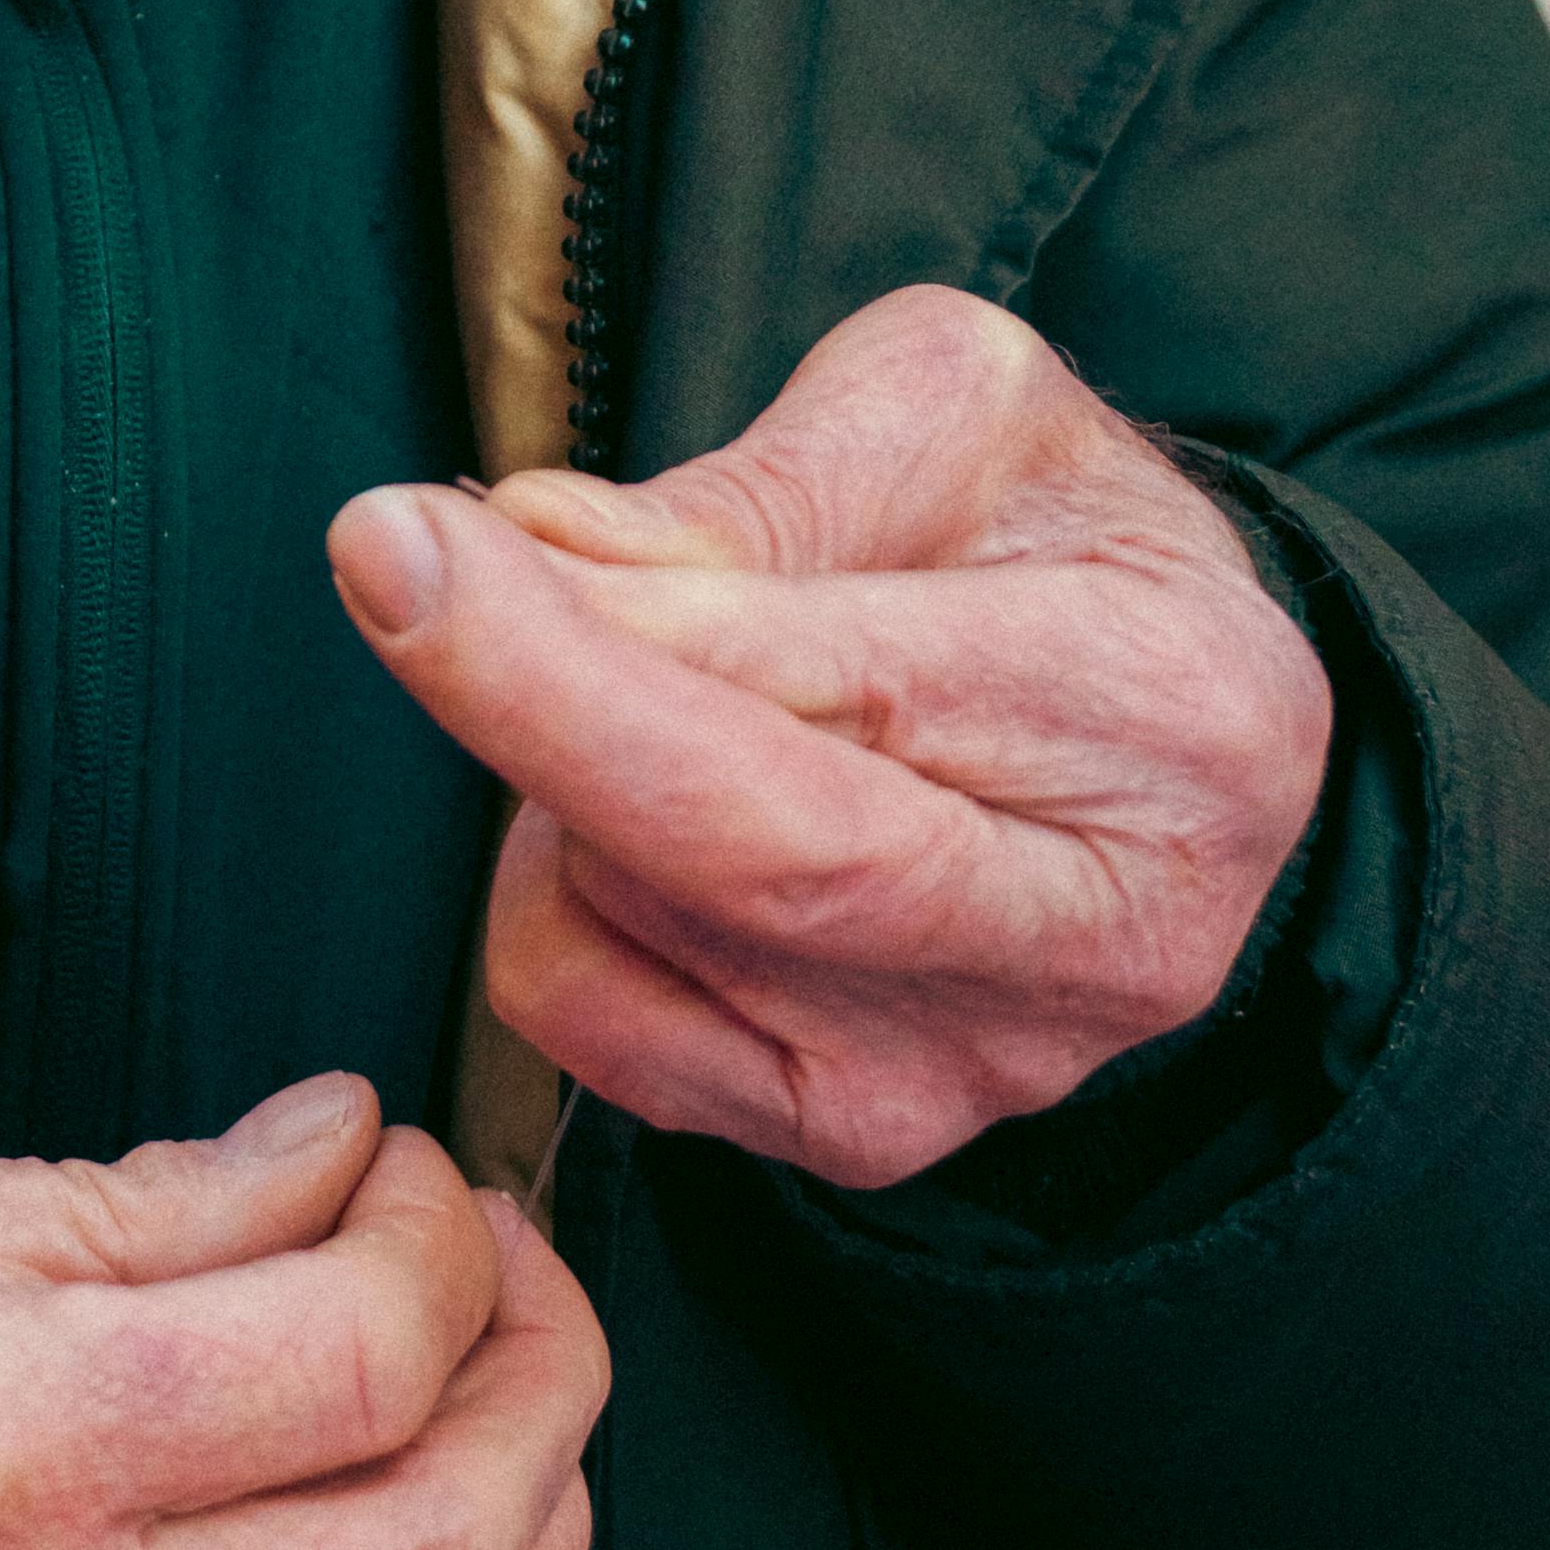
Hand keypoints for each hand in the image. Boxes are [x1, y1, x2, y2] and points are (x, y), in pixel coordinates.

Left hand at [326, 284, 1333, 1198]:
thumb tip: (541, 545)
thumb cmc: (1049, 537)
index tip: (412, 534)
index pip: (840, 693)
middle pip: (752, 855)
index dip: (601, 628)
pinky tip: (631, 812)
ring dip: (562, 767)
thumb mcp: (957, 411)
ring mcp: (976, 1066)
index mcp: (1164, 710)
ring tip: (649, 674)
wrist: (1165, 739)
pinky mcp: (862, 1138)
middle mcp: (1094, 934)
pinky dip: (559, 891)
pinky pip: (598, 1022)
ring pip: (643, 920)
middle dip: (532, 704)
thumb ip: (770, 481)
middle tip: (385, 560)